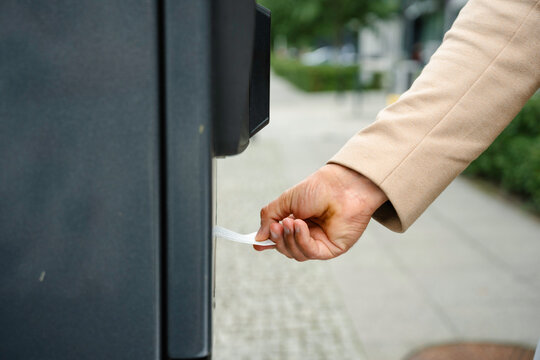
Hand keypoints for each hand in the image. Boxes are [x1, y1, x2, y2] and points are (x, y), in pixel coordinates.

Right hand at [254, 164, 387, 260]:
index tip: (256, 243)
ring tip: (291, 221)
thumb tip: (258, 238)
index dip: (269, 241)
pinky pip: (310, 252)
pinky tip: (301, 225)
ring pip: (296, 254)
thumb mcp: (286, 200)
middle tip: (276, 226)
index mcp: (298, 222)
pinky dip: (301, 240)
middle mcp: (309, 234)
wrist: (342, 186)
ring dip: (289, 239)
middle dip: (278, 239)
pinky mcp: (331, 249)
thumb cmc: (318, 189)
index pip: (280, 238)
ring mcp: (320, 242)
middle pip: (286, 249)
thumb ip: (269, 216)